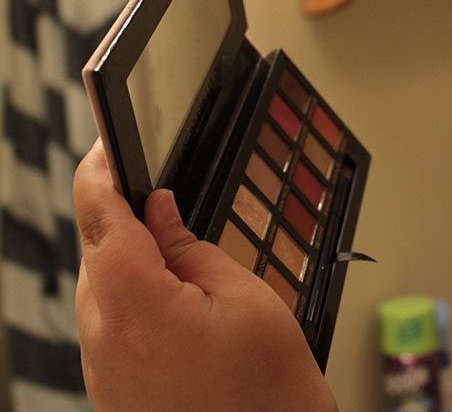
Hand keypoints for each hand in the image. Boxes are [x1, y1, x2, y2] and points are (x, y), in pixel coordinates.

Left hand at [74, 140, 336, 410]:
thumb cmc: (269, 387)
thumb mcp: (244, 295)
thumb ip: (190, 246)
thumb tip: (159, 208)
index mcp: (139, 308)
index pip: (100, 219)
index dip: (98, 174)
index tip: (105, 148)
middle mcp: (105, 342)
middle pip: (98, 254)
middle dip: (128, 227)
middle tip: (174, 219)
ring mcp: (102, 371)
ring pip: (102, 291)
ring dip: (132, 269)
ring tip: (192, 285)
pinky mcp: (109, 390)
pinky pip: (108, 327)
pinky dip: (133, 306)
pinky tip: (177, 316)